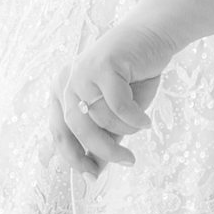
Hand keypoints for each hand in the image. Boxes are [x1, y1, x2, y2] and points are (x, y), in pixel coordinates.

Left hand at [50, 14, 174, 175]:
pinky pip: (118, 106)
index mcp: (63, 92)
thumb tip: (95, 171)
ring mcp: (82, 71)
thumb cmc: (135, 76)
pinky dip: (135, 118)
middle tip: (128, 162)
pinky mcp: (103, 65)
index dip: (73, 159)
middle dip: (103, 151)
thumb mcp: (116, 112)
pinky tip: (146, 120)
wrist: (154, 36)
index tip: (92, 177)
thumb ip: (104, 136)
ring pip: (100, 119)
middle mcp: (67, 81)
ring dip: (126, 128)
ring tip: (142, 124)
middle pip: (77, 130)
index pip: (59, 134)